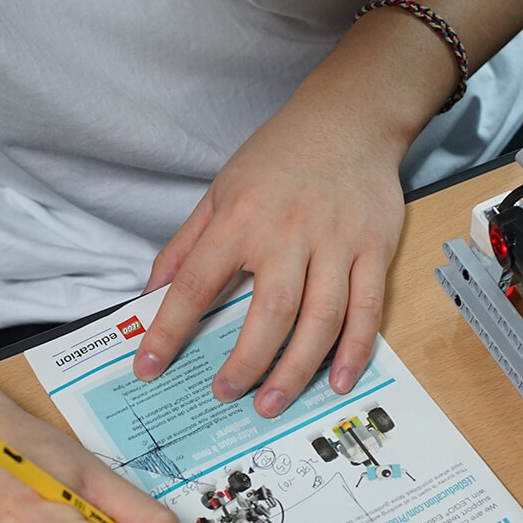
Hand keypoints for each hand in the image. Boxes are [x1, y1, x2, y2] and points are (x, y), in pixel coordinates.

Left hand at [134, 98, 405, 417]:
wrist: (349, 119)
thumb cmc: (280, 155)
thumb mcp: (220, 190)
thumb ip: (186, 244)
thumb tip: (152, 292)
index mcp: (241, 217)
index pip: (197, 283)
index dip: (169, 330)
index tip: (149, 367)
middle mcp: (289, 232)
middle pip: (269, 312)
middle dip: (246, 363)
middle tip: (227, 394)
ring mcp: (337, 243)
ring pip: (321, 319)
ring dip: (296, 369)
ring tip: (271, 402)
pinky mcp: (373, 249)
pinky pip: (367, 309)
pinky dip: (353, 351)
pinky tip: (336, 381)